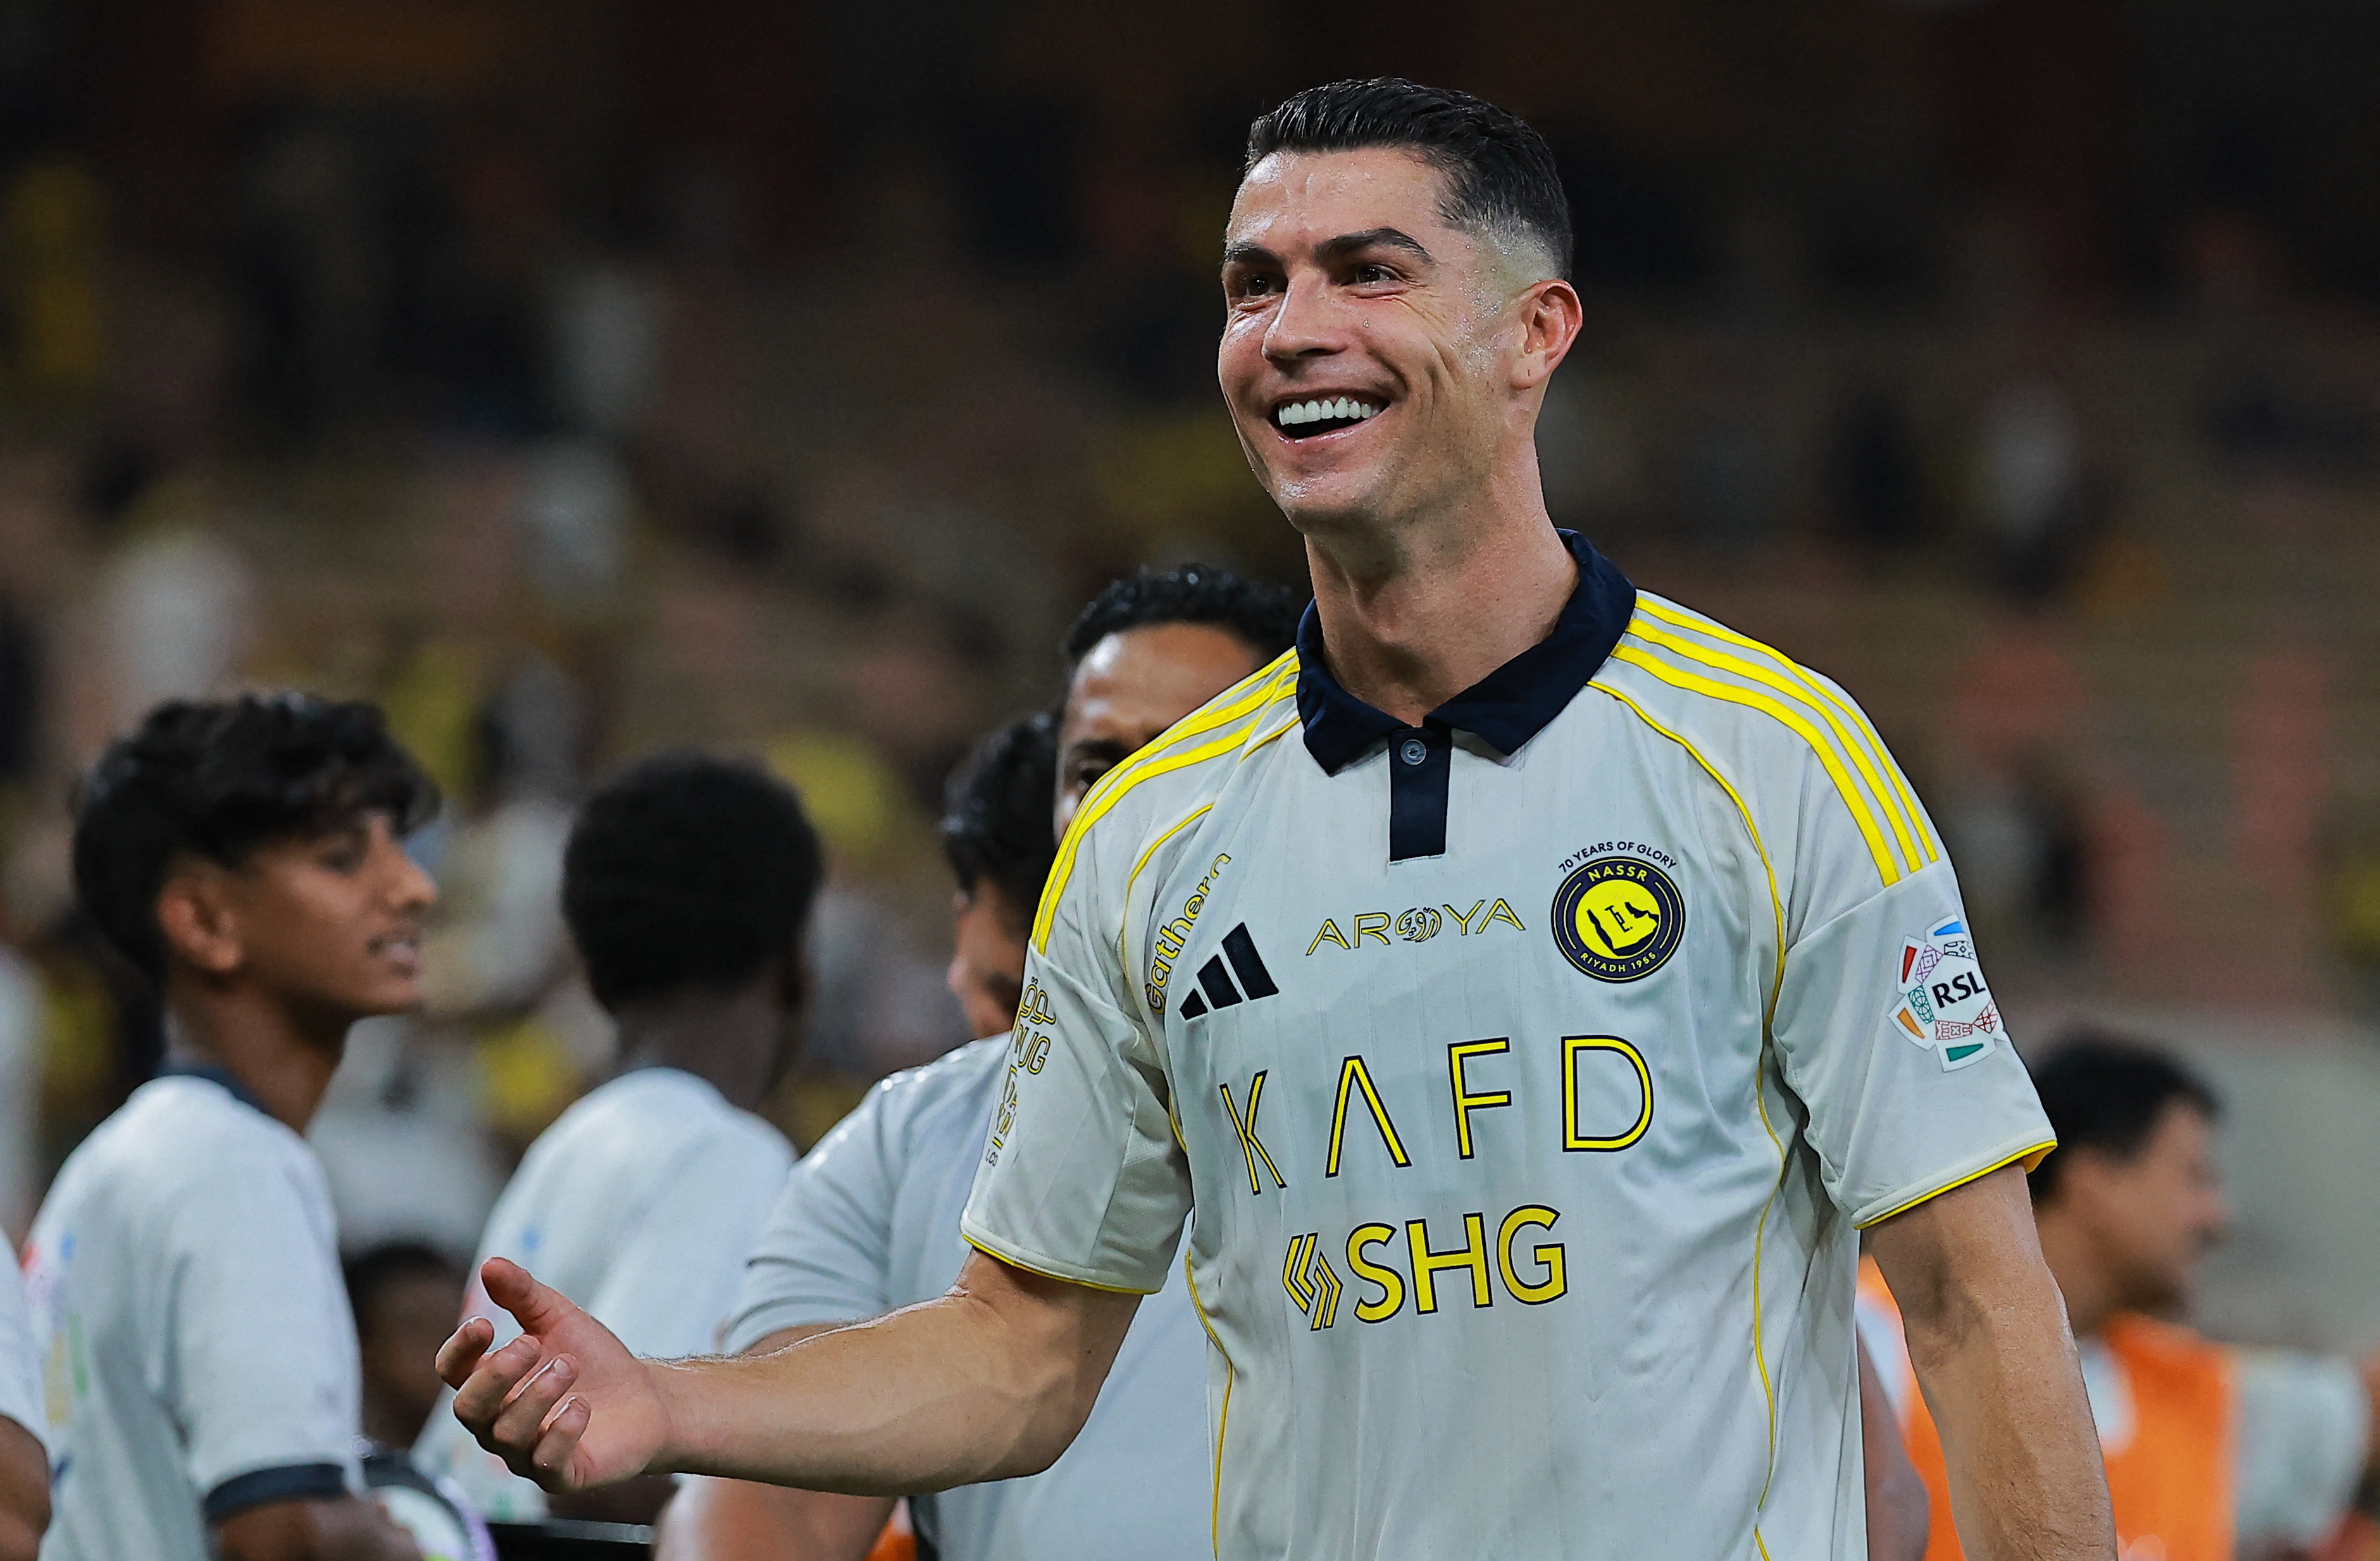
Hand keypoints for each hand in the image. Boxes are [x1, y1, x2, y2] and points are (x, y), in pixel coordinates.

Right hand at [434, 1257, 672, 1493]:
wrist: (649, 1398)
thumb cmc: (594, 1361)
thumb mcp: (559, 1318)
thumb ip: (523, 1294)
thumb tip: (491, 1264)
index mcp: (492, 1383)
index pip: (452, 1372)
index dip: (459, 1350)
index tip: (485, 1322)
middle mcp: (499, 1422)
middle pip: (468, 1408)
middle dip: (494, 1376)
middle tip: (531, 1345)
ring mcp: (527, 1453)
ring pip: (505, 1434)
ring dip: (536, 1395)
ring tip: (569, 1366)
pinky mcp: (561, 1475)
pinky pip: (546, 1462)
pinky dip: (561, 1430)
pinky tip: (582, 1405)